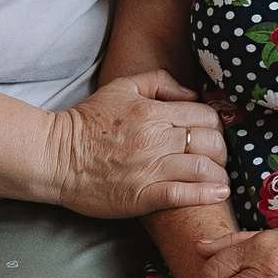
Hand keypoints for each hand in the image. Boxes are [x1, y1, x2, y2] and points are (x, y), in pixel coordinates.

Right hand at [48, 72, 228, 217]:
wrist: (55, 157)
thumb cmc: (88, 122)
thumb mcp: (122, 87)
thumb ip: (160, 81)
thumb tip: (192, 95)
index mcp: (153, 112)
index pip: (206, 116)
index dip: (217, 126)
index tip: (213, 134)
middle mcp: (155, 139)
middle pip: (211, 143)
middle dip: (222, 151)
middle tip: (217, 158)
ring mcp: (149, 169)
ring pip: (204, 170)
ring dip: (219, 175)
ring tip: (221, 180)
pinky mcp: (141, 196)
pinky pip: (184, 195)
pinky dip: (207, 195)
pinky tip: (218, 194)